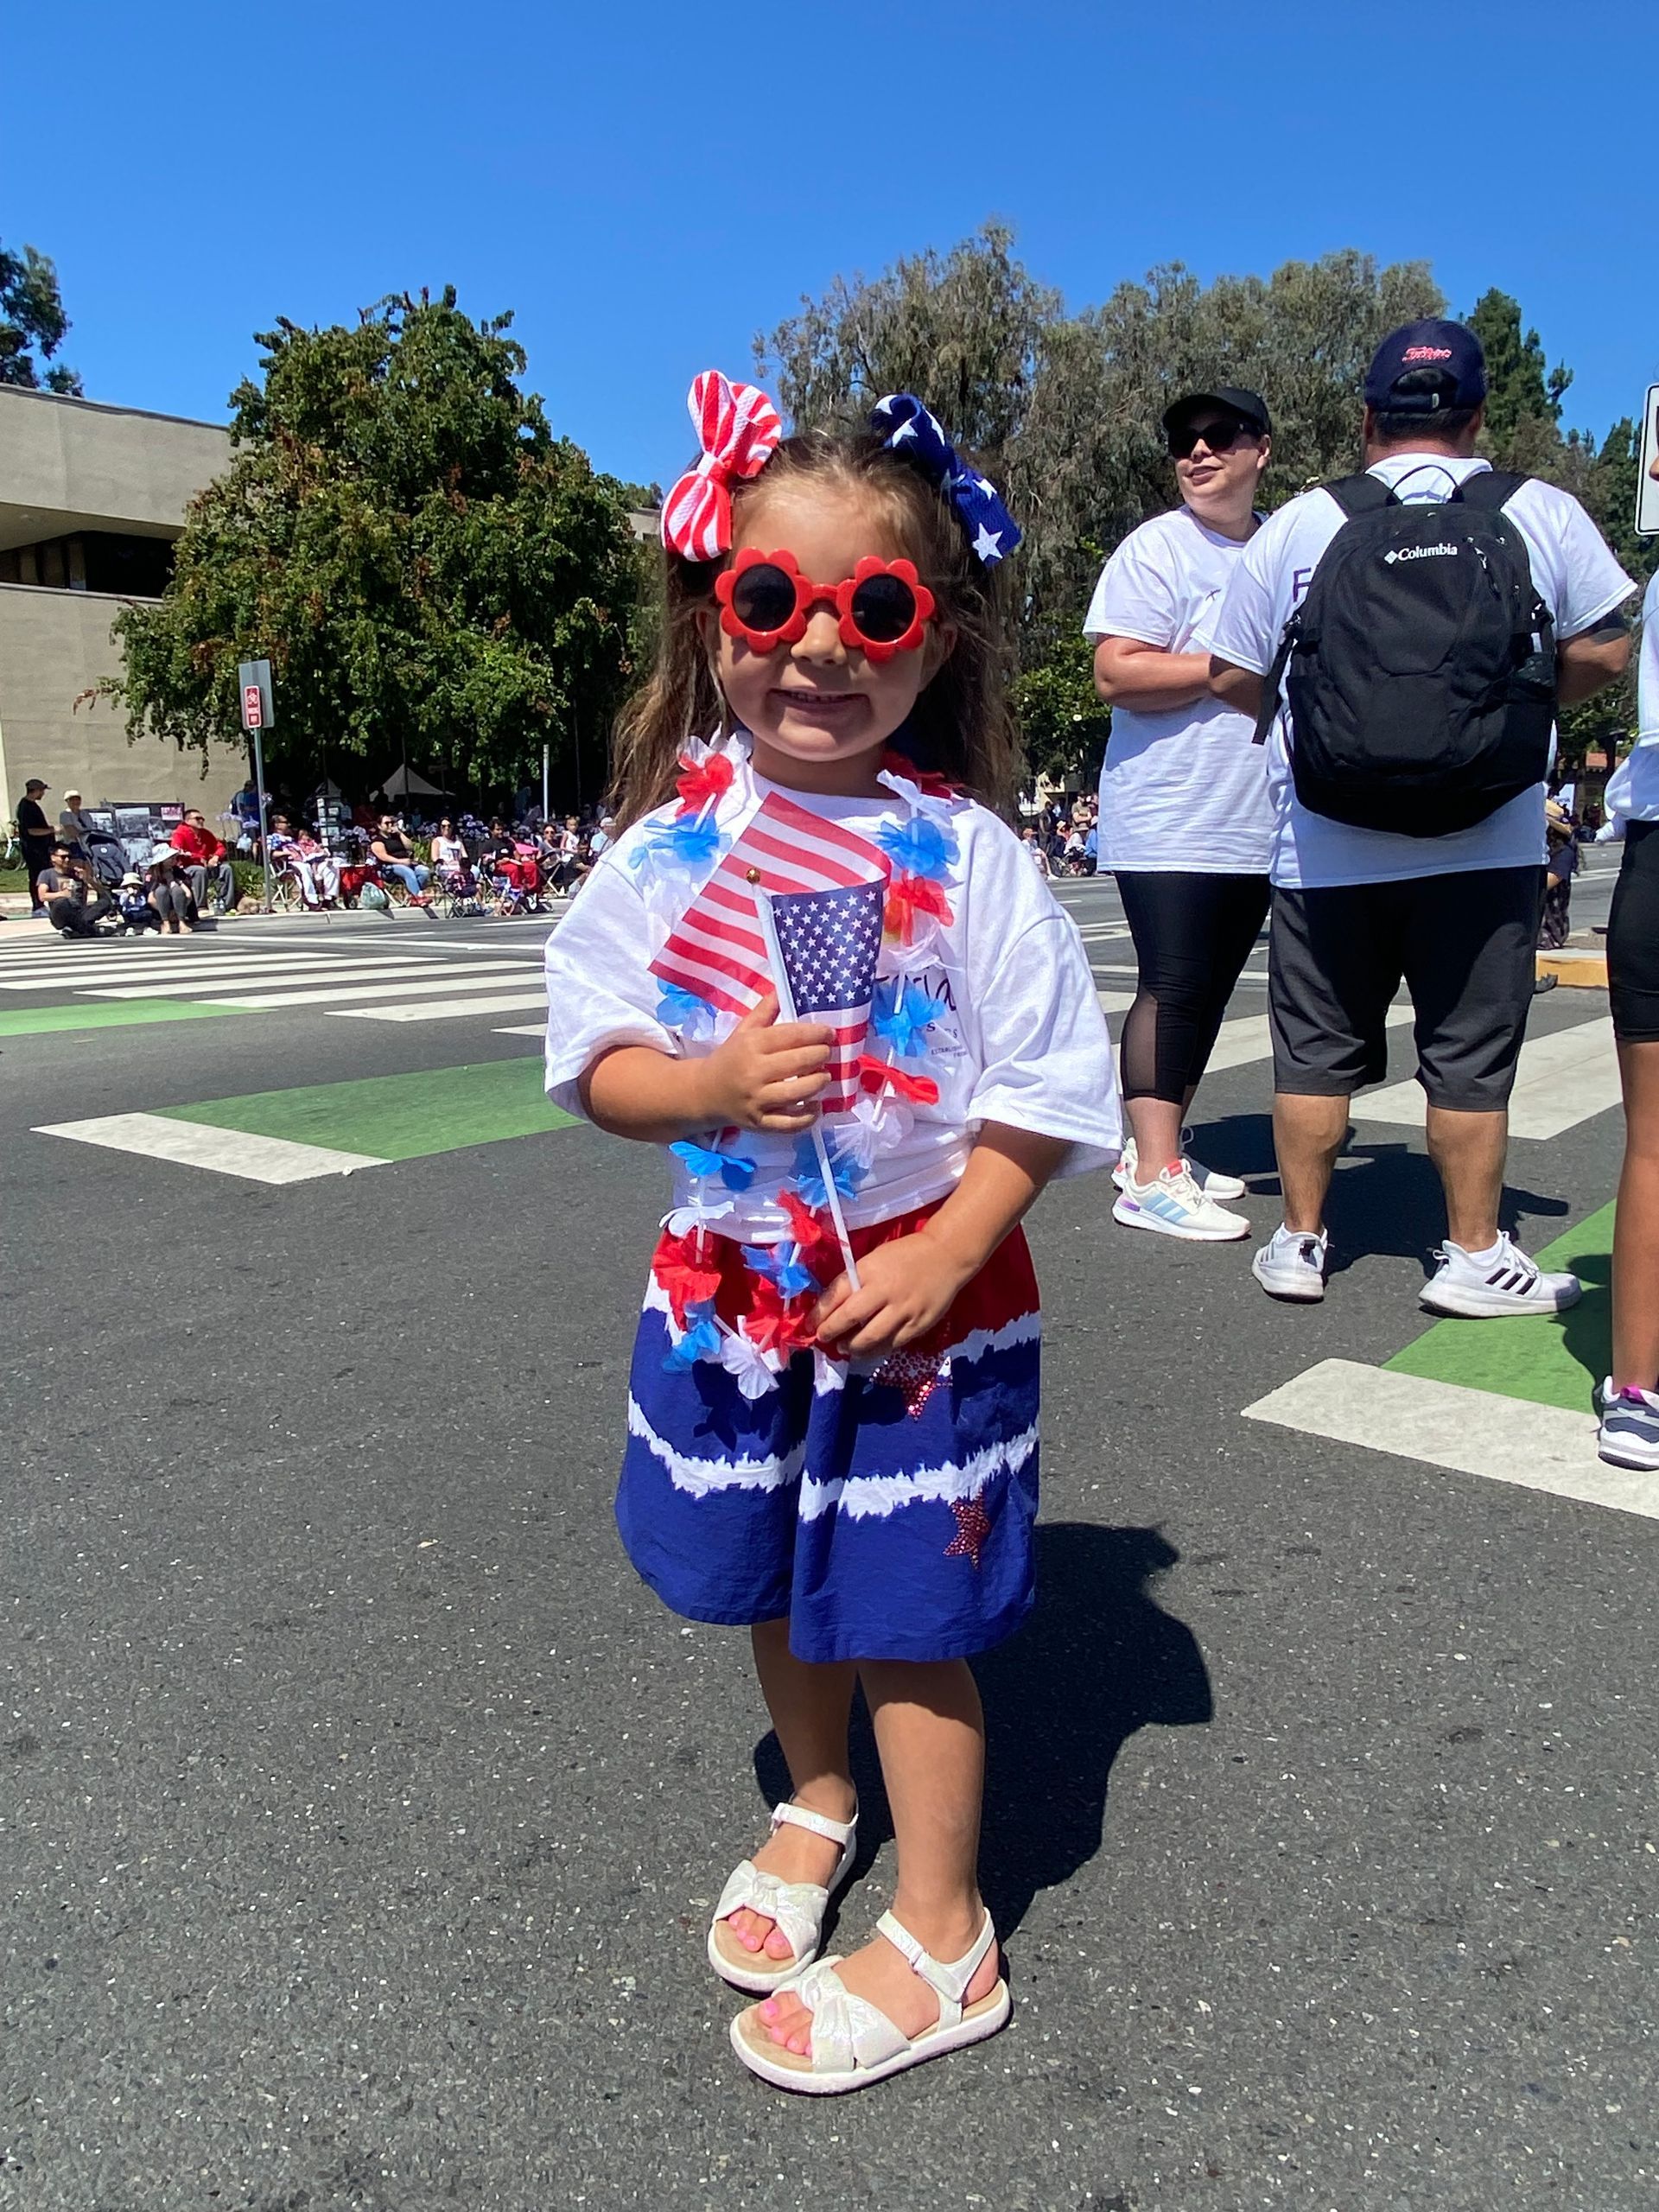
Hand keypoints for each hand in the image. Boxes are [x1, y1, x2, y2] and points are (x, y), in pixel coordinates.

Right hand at [692, 994, 833, 1133]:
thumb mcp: (743, 1032)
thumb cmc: (730, 1058)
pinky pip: (790, 1123)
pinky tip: (817, 1107)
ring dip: (818, 1083)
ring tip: (824, 1076)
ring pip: (798, 1092)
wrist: (705, 1093)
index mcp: (751, 1045)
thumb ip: (764, 1012)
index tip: (830, 1033)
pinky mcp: (760, 1123)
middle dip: (821, 1055)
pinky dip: (808, 1117)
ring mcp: (757, 1100)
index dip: (815, 1033)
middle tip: (828, 1053)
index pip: (790, 1036)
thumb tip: (782, 990)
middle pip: (798, 1063)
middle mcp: (754, 1072)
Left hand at [812, 1232, 975, 1360]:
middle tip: (824, 1338)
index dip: (820, 1314)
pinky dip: (877, 1349)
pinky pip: (893, 1343)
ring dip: (852, 1346)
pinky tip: (869, 1349)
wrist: (946, 1256)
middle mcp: (885, 1291)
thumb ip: (857, 1281)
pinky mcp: (919, 1324)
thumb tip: (833, 1306)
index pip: (837, 1295)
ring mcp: (903, 1310)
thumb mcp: (875, 1259)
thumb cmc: (905, 1254)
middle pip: (850, 1319)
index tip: (811, 1325)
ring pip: (871, 1338)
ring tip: (845, 1347)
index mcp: (869, 1271)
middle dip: (831, 1332)